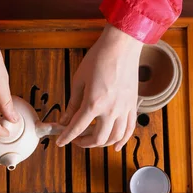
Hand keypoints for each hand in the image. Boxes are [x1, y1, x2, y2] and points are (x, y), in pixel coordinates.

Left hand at [56, 24, 142, 150]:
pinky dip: (123, 140)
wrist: (121, 46)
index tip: (60, 142)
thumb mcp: (78, 81)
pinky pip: (129, 129)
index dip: (66, 138)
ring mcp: (124, 109)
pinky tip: (116, 146)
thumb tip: (65, 119)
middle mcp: (111, 110)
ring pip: (114, 137)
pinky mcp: (132, 105)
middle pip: (98, 138)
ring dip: (101, 144)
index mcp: (93, 103)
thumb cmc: (98, 59)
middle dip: (83, 143)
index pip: (77, 128)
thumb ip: (72, 104)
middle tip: (76, 139)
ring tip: (91, 140)